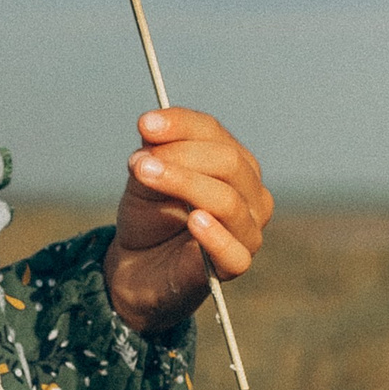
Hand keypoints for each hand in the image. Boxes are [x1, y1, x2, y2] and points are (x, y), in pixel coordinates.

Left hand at [103, 107, 271, 334]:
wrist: (137, 263)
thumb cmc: (151, 214)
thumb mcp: (146, 176)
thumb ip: (154, 151)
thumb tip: (152, 126)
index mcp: (235, 163)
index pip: (213, 133)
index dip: (180, 125)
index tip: (144, 125)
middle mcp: (251, 193)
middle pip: (227, 163)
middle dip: (181, 156)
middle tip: (140, 162)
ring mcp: (249, 230)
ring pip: (228, 201)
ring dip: (185, 184)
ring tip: (147, 177)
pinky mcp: (236, 264)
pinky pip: (234, 250)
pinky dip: (215, 235)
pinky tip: (194, 221)